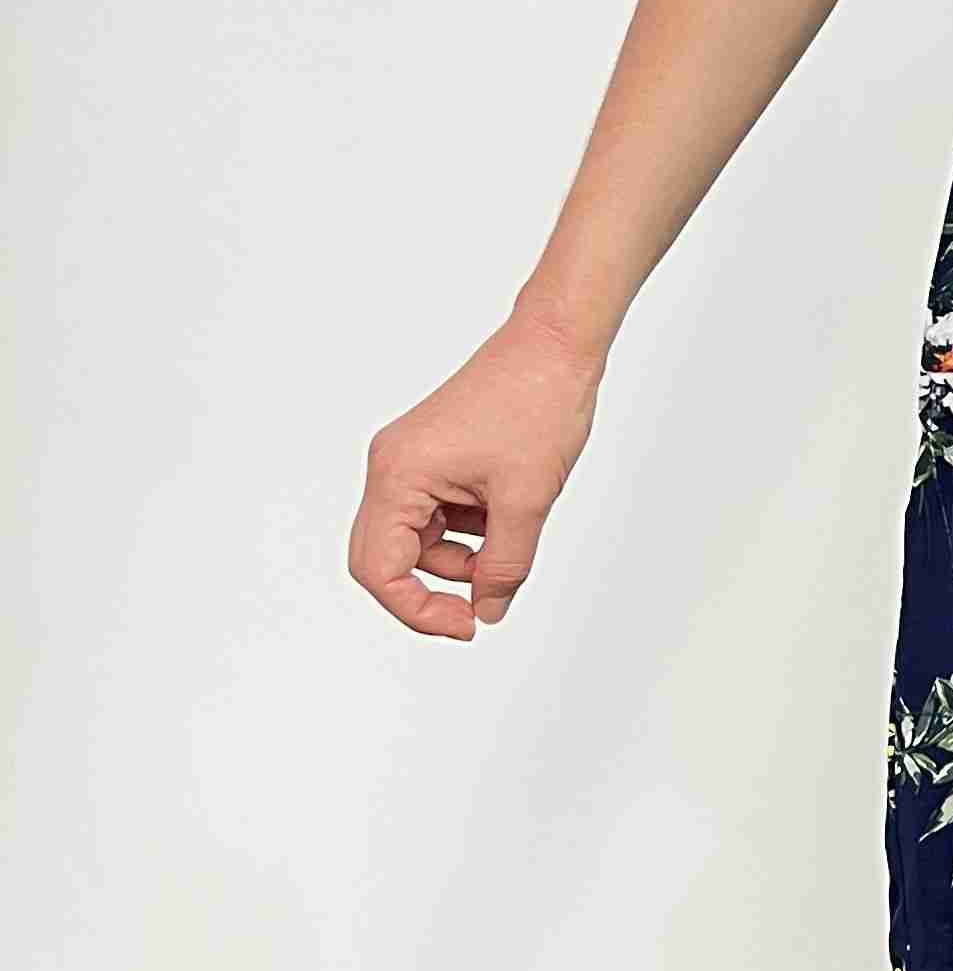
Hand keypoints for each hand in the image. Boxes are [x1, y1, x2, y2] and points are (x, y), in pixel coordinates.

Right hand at [349, 296, 607, 637]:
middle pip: (388, 556)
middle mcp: (392, 465)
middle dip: (433, 588)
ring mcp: (411, 458)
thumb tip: (489, 609)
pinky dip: (468, 530)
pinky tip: (506, 516)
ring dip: (459, 558)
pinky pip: (437, 512)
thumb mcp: (527, 500)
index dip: (416, 610)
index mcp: (398, 475)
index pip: (378, 569)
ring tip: (509, 544)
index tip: (464, 625)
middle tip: (480, 610)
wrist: (556, 344)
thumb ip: (505, 565)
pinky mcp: (434, 454)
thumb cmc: (537, 402)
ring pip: (418, 537)